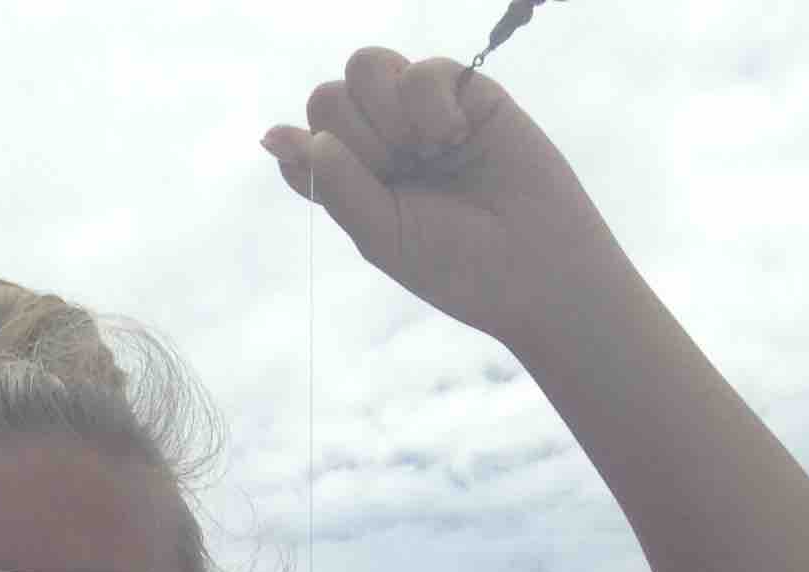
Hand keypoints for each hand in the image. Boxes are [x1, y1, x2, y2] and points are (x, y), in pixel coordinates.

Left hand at [261, 44, 614, 345]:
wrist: (536, 266)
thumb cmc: (457, 265)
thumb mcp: (382, 233)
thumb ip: (331, 181)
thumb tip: (271, 135)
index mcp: (357, 181)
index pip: (307, 137)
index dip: (324, 154)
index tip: (366, 188)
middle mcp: (383, 143)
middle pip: (328, 96)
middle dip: (359, 137)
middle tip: (403, 174)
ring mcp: (420, 114)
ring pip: (364, 68)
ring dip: (389, 114)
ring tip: (429, 152)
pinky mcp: (463, 89)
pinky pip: (420, 69)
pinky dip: (431, 106)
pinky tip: (457, 137)